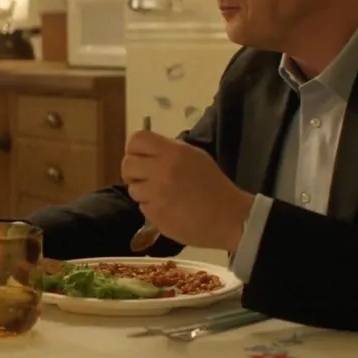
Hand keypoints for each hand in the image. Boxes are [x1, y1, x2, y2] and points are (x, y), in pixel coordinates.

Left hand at [122, 130, 253, 253]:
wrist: (229, 217)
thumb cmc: (214, 185)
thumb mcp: (195, 157)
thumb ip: (169, 151)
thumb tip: (146, 152)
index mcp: (173, 152)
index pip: (137, 140)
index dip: (134, 149)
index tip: (141, 157)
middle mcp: (161, 170)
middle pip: (127, 164)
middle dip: (133, 172)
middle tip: (145, 178)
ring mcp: (157, 194)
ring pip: (132, 188)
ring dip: (143, 192)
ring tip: (163, 195)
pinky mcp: (156, 215)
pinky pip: (143, 207)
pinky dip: (152, 208)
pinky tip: (169, 209)